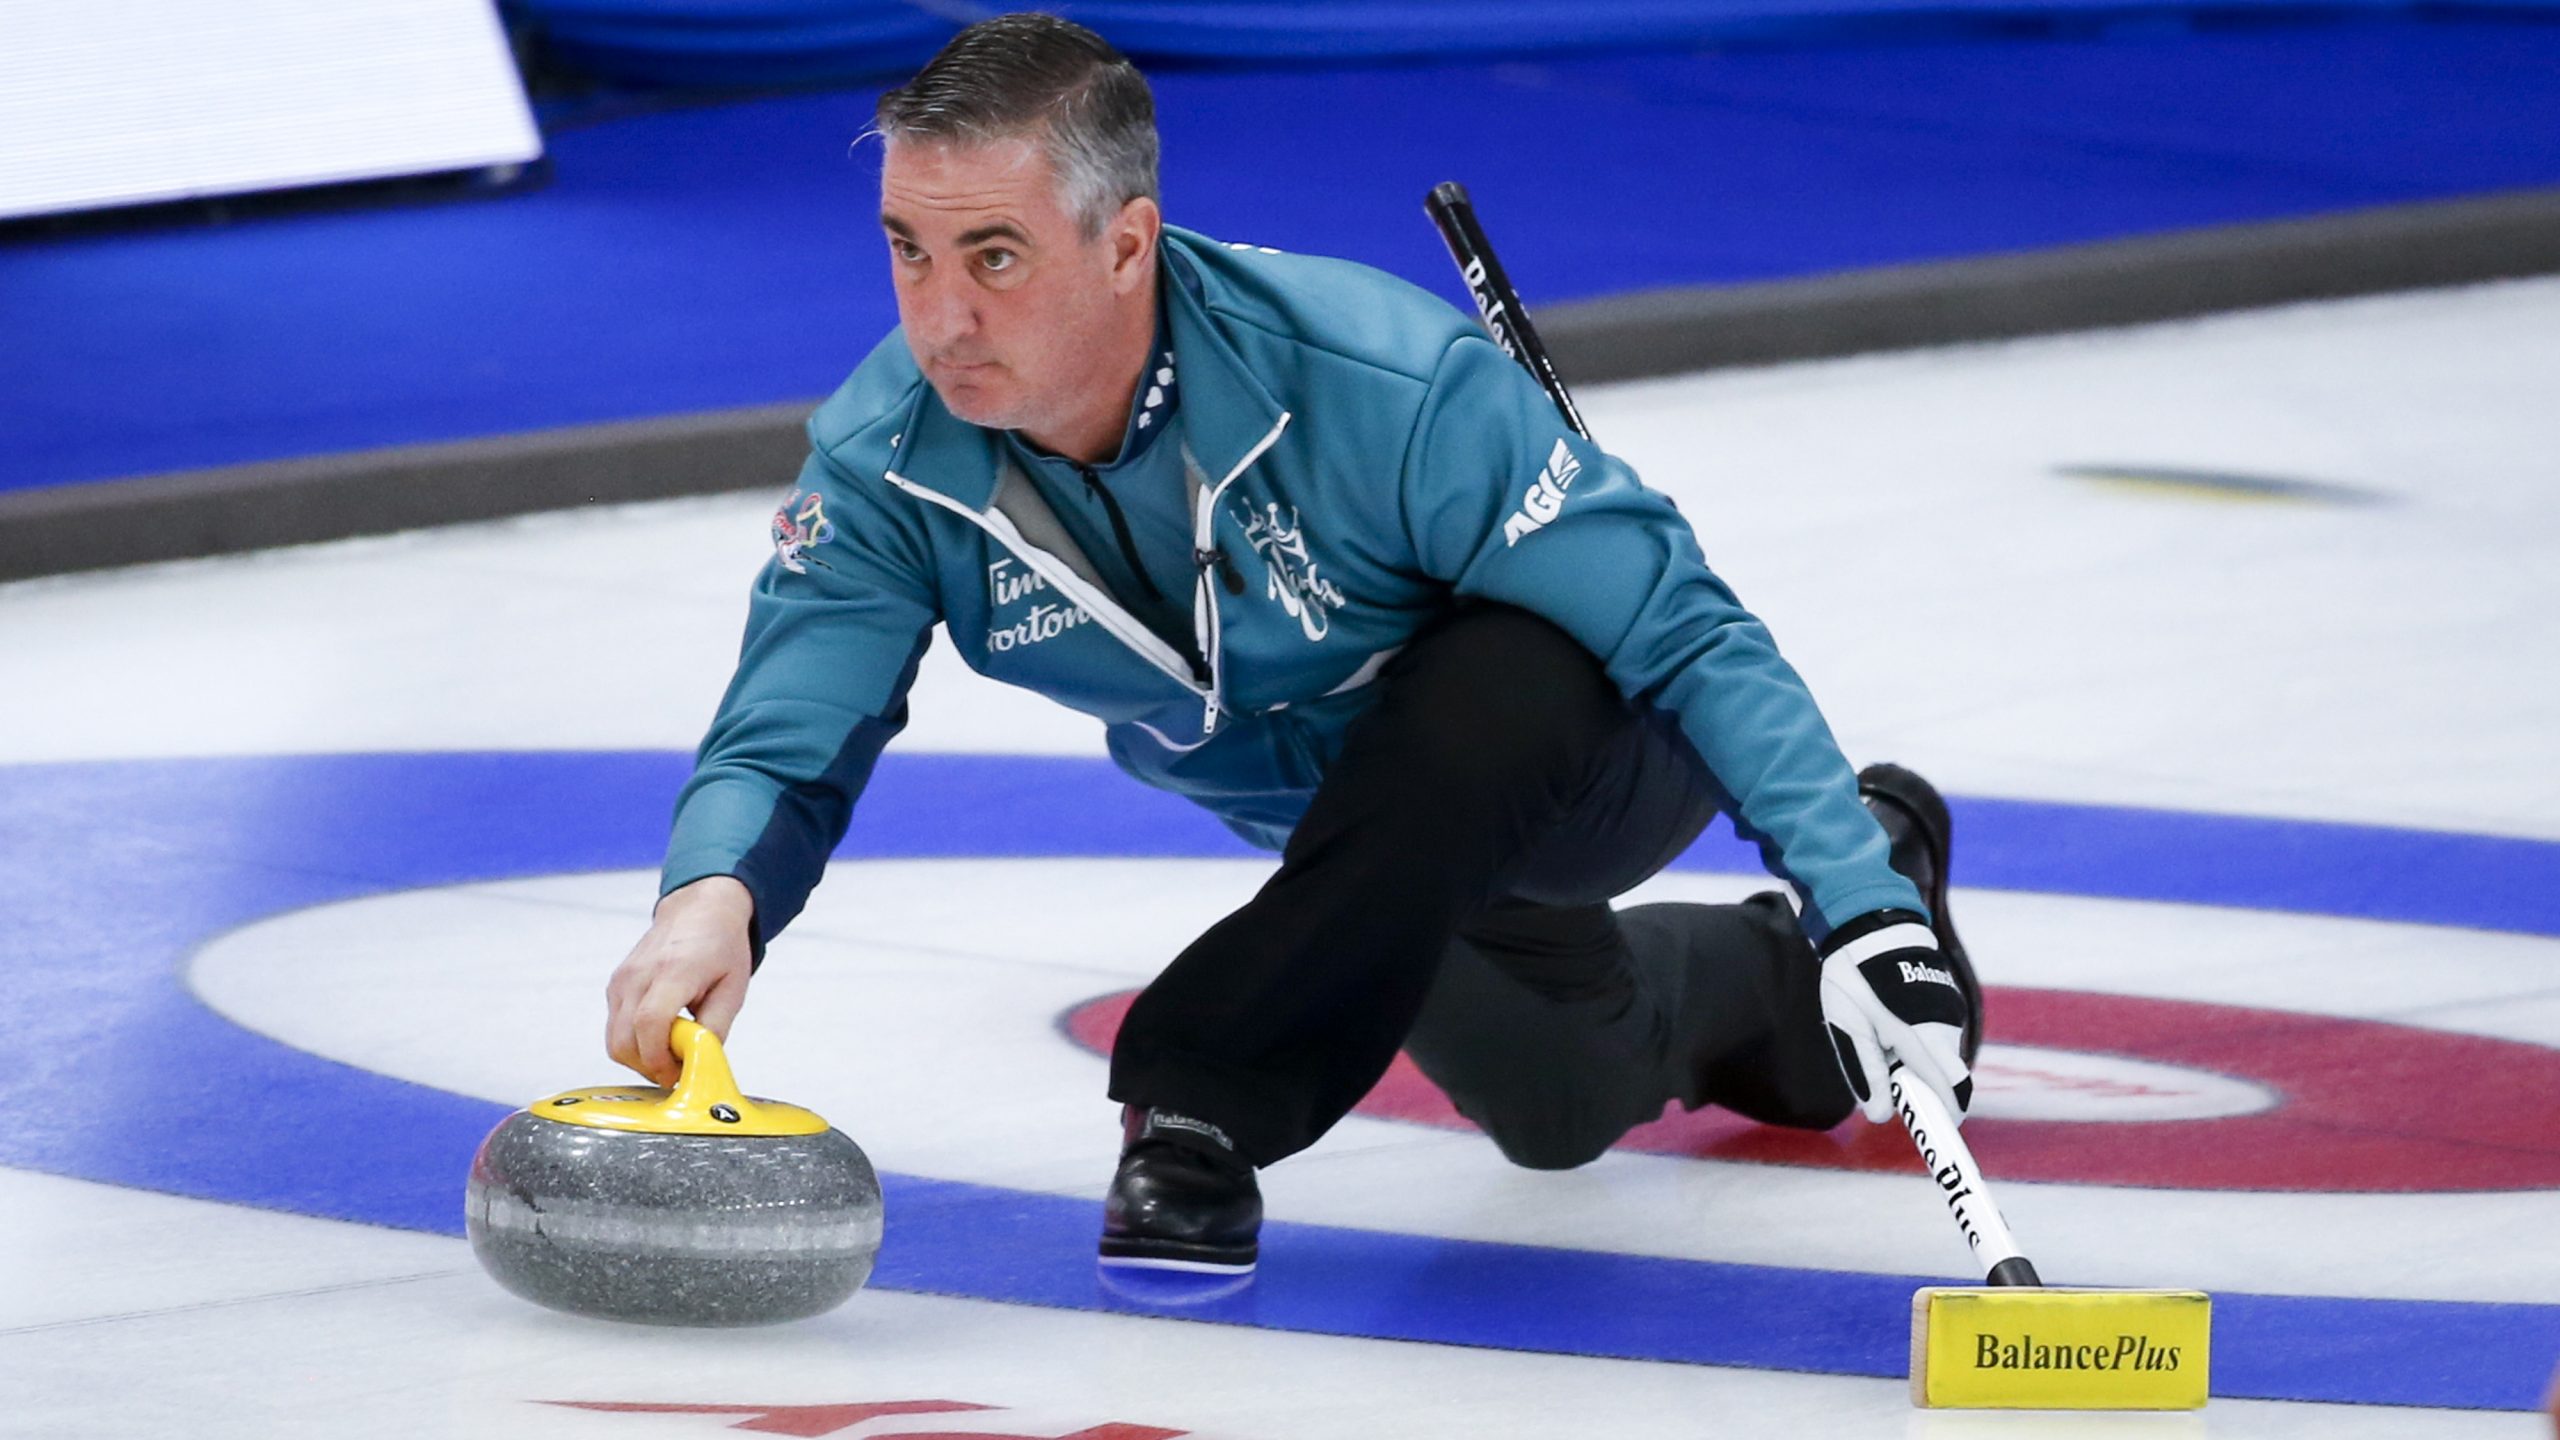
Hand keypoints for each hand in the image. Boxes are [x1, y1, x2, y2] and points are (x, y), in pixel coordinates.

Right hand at [606, 875, 755, 1086]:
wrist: (699, 910)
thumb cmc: (721, 946)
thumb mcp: (733, 989)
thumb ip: (715, 1028)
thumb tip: (698, 1063)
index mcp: (674, 970)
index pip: (650, 1023)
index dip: (660, 1058)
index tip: (678, 1073)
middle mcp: (639, 974)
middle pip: (624, 1041)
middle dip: (650, 1067)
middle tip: (678, 1069)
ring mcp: (622, 979)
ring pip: (614, 1040)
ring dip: (640, 1058)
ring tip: (670, 1053)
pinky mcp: (615, 985)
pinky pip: (615, 1028)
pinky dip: (634, 1042)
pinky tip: (660, 1036)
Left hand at [1819, 909, 1972, 1125]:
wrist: (1867, 926)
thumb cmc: (1854, 980)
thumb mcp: (1853, 1029)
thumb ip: (1869, 1072)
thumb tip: (1883, 1115)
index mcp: (1920, 1037)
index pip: (1949, 1093)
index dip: (1946, 1120)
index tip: (1939, 1142)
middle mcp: (1944, 1026)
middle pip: (1942, 1078)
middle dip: (1919, 1088)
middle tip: (1887, 1080)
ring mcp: (1948, 1012)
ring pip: (1938, 1056)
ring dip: (1915, 1061)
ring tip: (1880, 1034)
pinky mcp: (1946, 1001)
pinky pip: (1937, 1035)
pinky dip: (1918, 1042)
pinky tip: (1890, 1021)